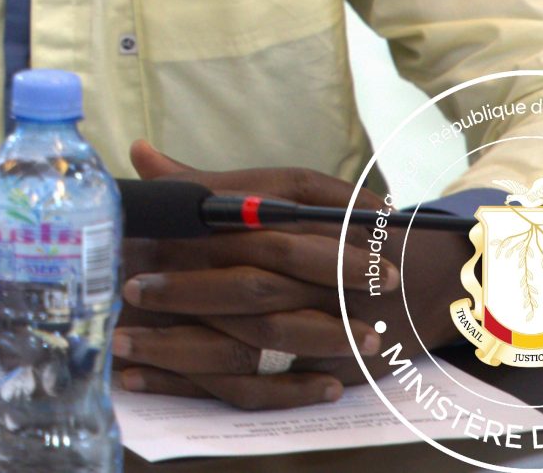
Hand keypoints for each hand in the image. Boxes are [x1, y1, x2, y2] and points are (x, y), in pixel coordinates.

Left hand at [110, 141, 462, 410]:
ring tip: (122, 343)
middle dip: (187, 293)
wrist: (419, 278)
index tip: (134, 247)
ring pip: (256, 342)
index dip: (192, 241)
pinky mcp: (328, 368)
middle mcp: (322, 276)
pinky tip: (153, 380)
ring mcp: (329, 325)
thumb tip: (140, 153)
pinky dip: (208, 386)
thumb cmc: (333, 229)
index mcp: (309, 225)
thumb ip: (205, 185)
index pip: (250, 233)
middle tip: (127, 291)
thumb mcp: (279, 196)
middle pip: (252, 287)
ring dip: (182, 348)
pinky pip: (264, 389)